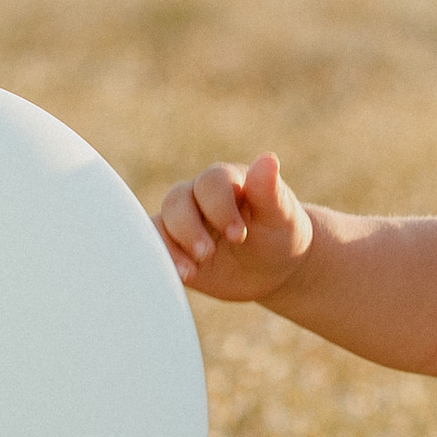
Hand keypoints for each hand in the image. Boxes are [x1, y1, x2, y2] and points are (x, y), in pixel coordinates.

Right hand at [156, 151, 314, 301]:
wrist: (273, 268)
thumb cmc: (280, 234)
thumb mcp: (281, 215)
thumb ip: (270, 191)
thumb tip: (269, 159)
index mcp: (226, 180)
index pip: (211, 183)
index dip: (220, 208)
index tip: (239, 235)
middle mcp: (198, 196)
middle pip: (177, 201)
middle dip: (189, 229)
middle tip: (208, 254)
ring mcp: (182, 222)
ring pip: (159, 223)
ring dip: (169, 247)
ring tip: (190, 272)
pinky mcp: (172, 247)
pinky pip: (155, 248)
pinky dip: (161, 260)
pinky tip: (178, 277)